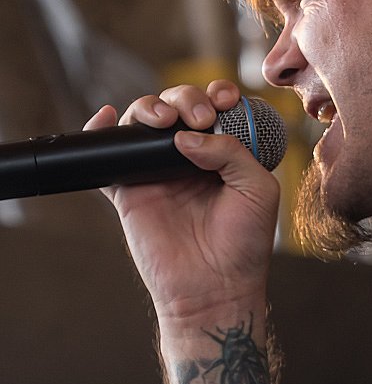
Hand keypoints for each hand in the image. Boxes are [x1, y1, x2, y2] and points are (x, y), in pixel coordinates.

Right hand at [84, 80, 279, 326]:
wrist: (214, 289)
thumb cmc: (244, 244)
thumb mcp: (258, 190)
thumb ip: (232, 152)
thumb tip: (186, 135)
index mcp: (224, 154)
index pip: (216, 108)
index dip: (218, 94)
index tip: (224, 99)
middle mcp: (190, 158)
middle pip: (178, 106)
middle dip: (186, 98)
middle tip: (199, 118)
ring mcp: (157, 172)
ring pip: (144, 122)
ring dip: (151, 106)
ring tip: (164, 119)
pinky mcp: (129, 191)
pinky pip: (107, 156)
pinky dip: (101, 130)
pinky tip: (109, 117)